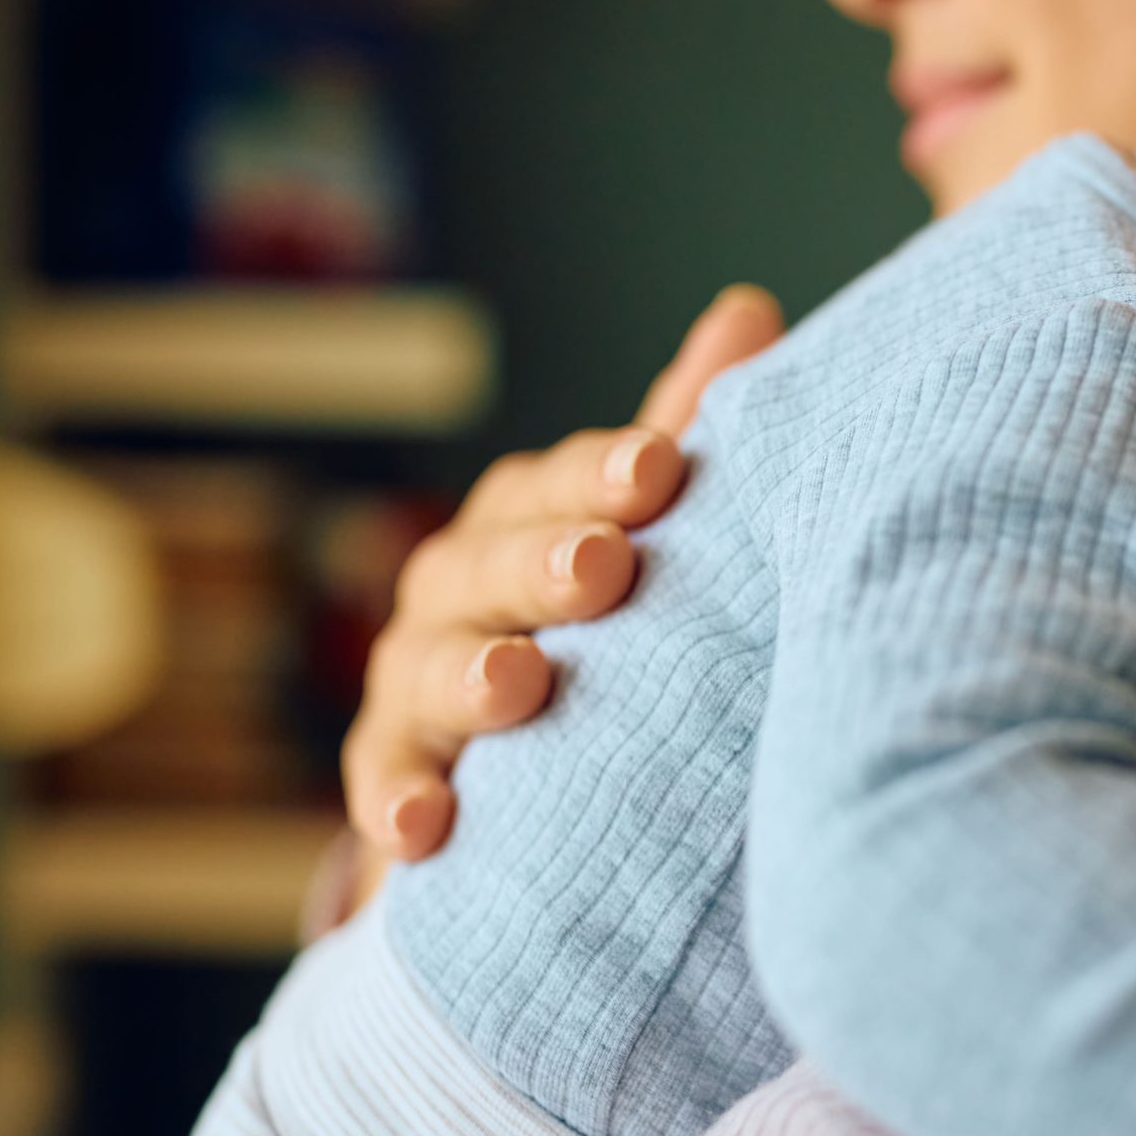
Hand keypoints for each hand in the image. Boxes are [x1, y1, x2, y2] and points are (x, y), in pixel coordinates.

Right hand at [338, 285, 783, 877]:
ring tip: (521, 684)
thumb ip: (692, 434)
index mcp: (530, 515)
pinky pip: (385, 785)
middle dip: (542, 562)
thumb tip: (749, 308)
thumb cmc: (620, 619)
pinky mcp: (397, 776)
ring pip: (429, 667)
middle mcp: (463, 583)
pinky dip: (397, 802)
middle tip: (604, 567)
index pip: (560, 484)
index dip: (606, 475)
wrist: (551, 772)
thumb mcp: (654, 529)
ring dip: (470, 676)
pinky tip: (426, 827)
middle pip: (489, 562)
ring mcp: (419, 678)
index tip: (659, 471)